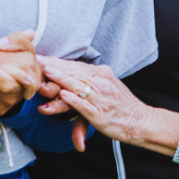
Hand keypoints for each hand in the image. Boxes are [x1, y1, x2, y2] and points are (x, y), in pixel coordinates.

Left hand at [38, 56, 178, 156]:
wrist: (141, 121)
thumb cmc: (122, 106)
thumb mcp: (107, 87)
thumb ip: (90, 82)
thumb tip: (72, 80)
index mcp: (102, 74)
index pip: (76, 65)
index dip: (58, 61)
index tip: (42, 56)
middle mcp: (102, 82)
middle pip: (74, 72)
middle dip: (55, 66)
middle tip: (38, 60)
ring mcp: (101, 98)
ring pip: (78, 85)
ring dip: (62, 78)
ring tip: (47, 72)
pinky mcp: (100, 114)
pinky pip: (85, 105)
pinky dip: (74, 99)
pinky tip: (63, 94)